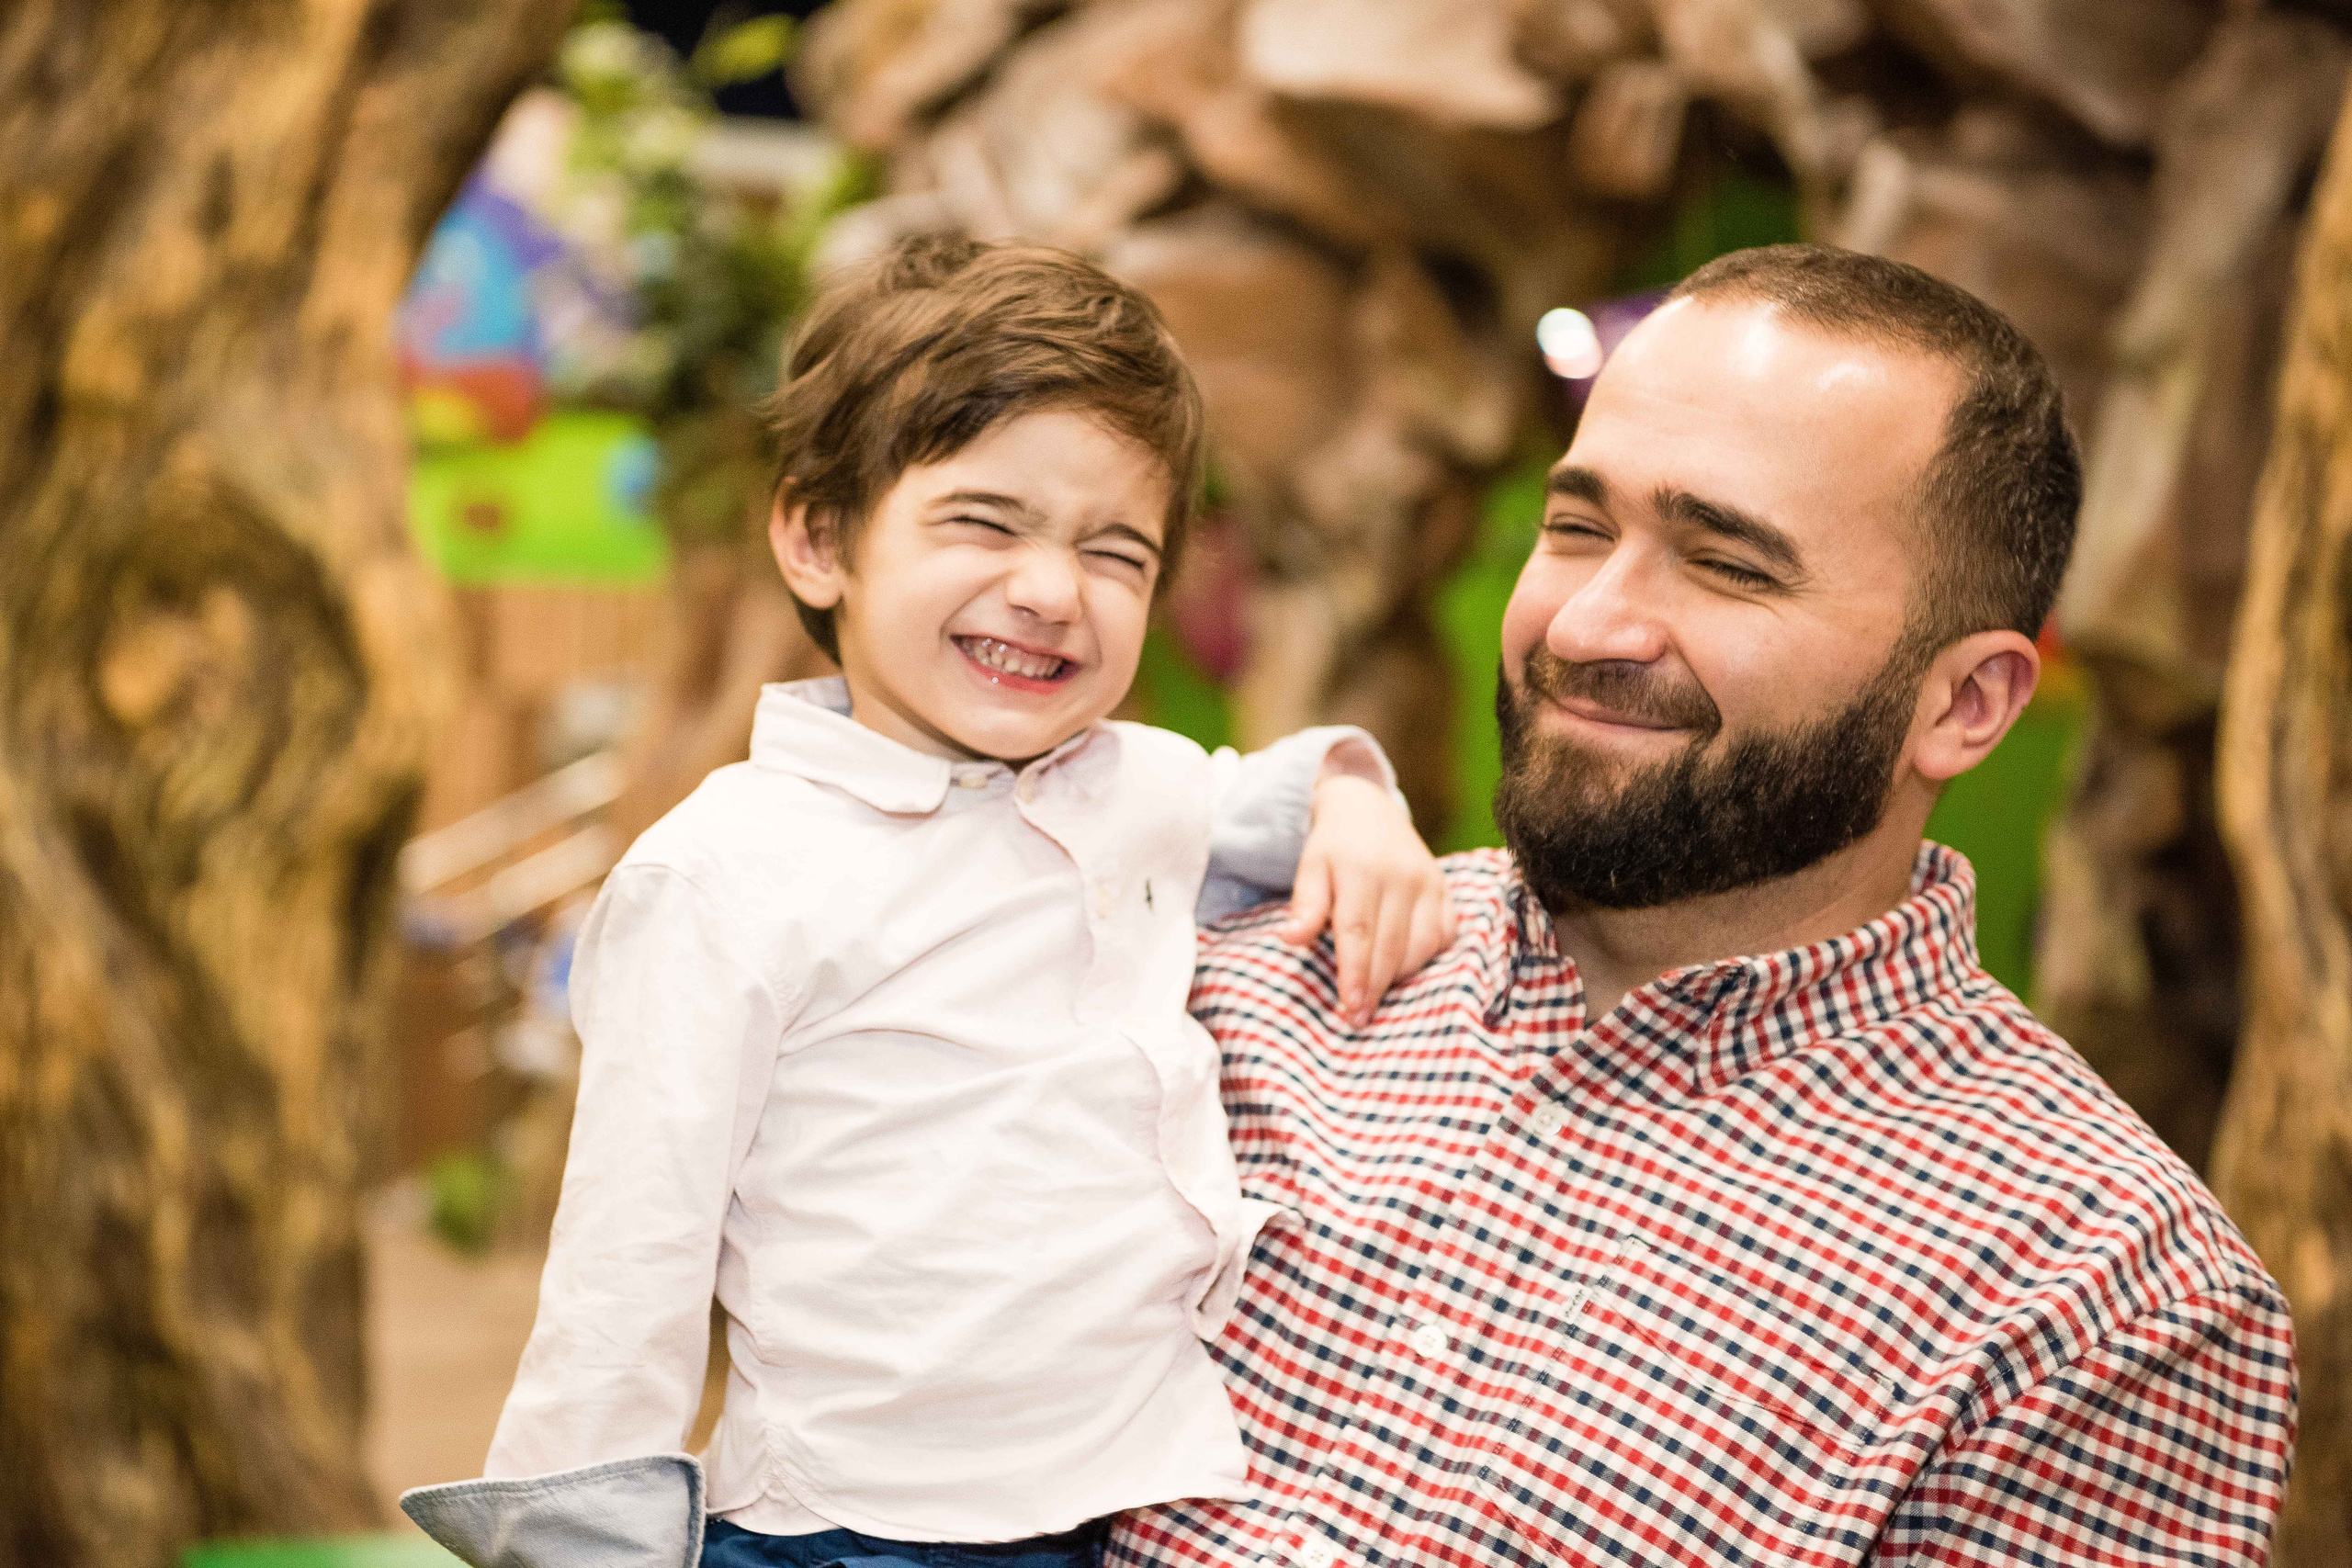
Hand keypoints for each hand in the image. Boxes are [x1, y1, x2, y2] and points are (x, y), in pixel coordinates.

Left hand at [1282, 773, 1453, 1026]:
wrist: (1369, 809)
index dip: (1355, 973)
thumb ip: (1305, 904)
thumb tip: (1291, 939)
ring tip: (1376, 995)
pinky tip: (1403, 970)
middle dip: (1375, 987)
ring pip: (1421, 946)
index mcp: (1363, 869)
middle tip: (1358, 1019)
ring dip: (1399, 977)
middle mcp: (1403, 876)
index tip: (1349, 1007)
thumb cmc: (1333, 847)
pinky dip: (1425, 959)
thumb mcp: (1310, 867)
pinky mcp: (1446, 890)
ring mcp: (1430, 883)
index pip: (1359, 932)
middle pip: (1391, 946)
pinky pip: (1443, 937)